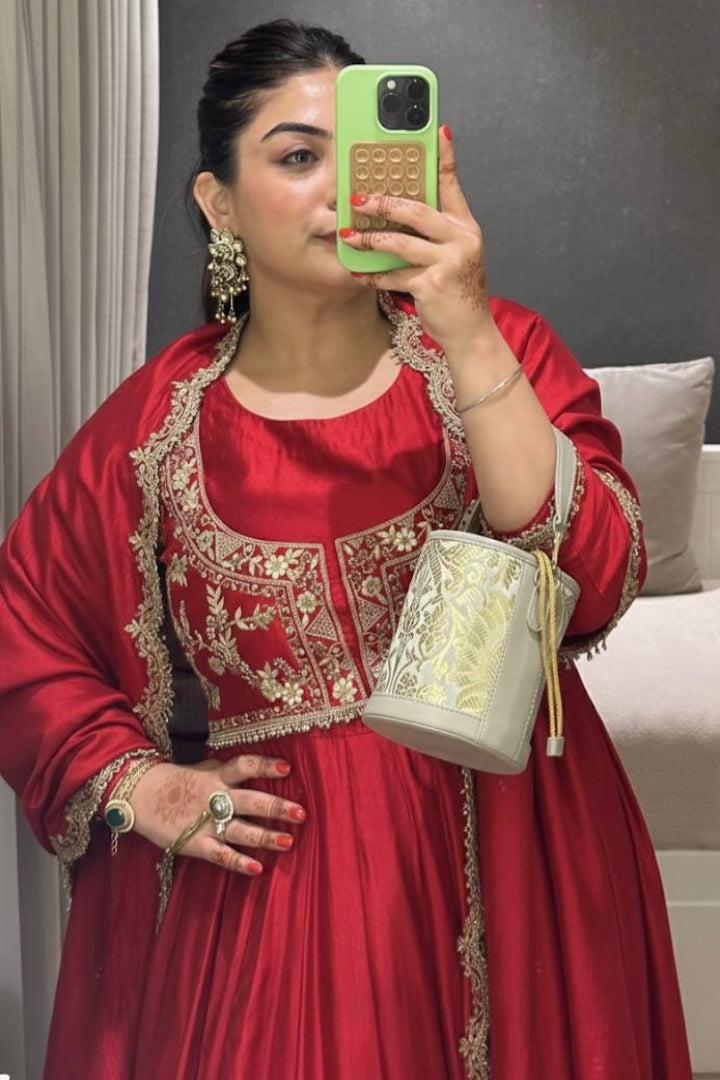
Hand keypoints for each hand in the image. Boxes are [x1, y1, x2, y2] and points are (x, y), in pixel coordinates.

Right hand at [129, 754, 306, 874]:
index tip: (287, 768)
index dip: (265, 766)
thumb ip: (228, 771)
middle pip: (251, 801)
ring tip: (289, 842)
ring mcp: (205, 822)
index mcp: (217, 775)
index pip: (245, 766)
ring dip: (266, 837)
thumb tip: (256, 769)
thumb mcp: (203, 767)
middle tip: (301, 813)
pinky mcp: (194, 843)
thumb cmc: (176, 781)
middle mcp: (215, 797)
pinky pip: (220, 855)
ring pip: (241, 830)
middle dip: (277, 808)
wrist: (138, 794)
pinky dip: (238, 862)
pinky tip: (257, 868)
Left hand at [340, 123, 495, 353]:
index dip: (445, 156)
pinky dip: (374, 275)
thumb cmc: (458, 293)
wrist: (471, 333)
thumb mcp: (456, 256)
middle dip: (383, 203)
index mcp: (466, 227)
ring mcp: (448, 262)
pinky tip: (359, 273)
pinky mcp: (432, 285)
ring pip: (401, 242)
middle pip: (417, 210)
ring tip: (348, 236)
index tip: (436, 130)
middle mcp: (461, 240)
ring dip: (370, 239)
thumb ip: (437, 231)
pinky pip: (394, 274)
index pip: (453, 184)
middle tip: (357, 199)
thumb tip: (405, 210)